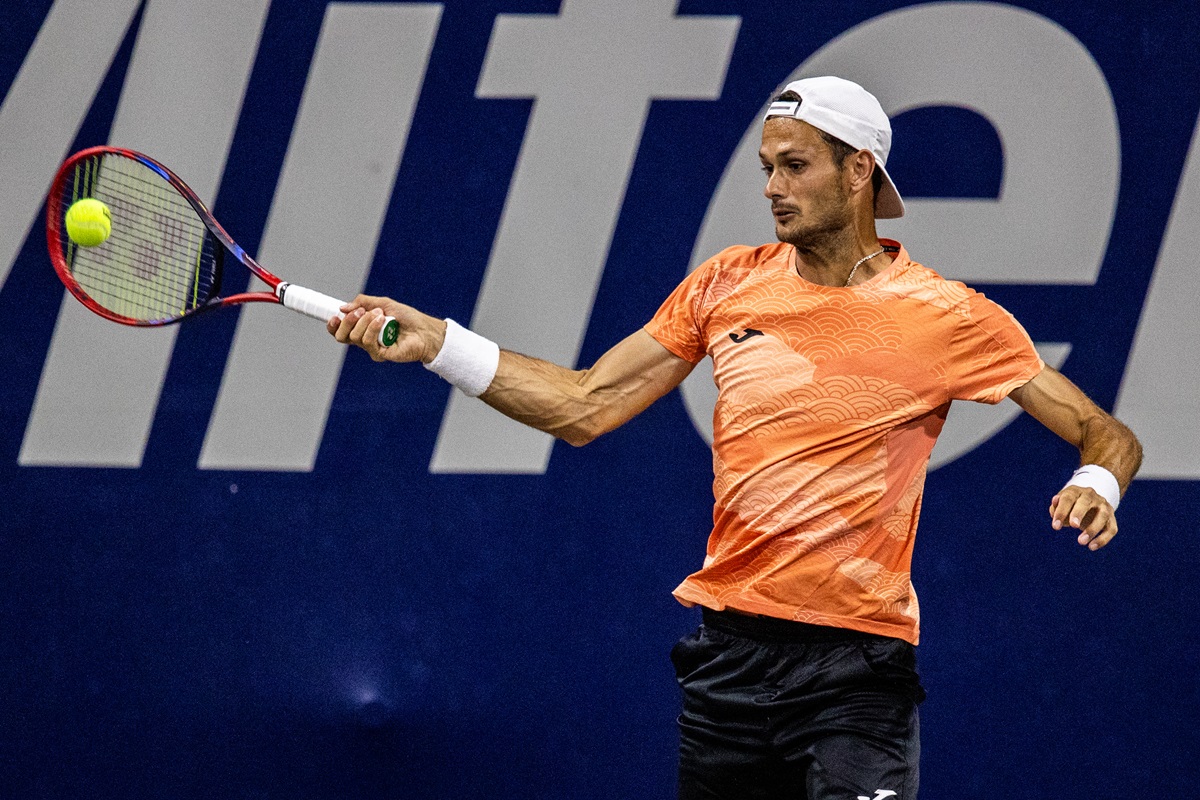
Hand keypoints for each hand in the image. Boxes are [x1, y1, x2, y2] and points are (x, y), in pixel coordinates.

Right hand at [326, 294, 444, 363]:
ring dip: (365, 321)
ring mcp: (372, 348)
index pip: (341, 330)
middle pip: (341, 336)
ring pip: (355, 337)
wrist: (424, 329)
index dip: (333, 324)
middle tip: (361, 311)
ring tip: (381, 315)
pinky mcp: (380, 354)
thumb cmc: (407, 318)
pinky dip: (372, 328)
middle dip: (348, 321)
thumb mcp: (383, 303)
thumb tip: (342, 307)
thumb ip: (362, 303)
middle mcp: (364, 339)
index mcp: (363, 328)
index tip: (335, 315)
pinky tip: (383, 321)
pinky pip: (367, 342)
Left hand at [1049, 485, 1116, 550]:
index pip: (1068, 498)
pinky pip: (1111, 529)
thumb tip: (1054, 505)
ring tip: (1081, 542)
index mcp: (1076, 491)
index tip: (1055, 527)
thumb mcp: (1061, 504)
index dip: (1061, 511)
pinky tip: (1092, 547)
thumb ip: (1056, 506)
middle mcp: (1092, 496)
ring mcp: (1104, 507)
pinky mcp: (1112, 519)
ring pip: (1103, 515)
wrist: (1090, 504)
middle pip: (1086, 502)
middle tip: (1073, 526)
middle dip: (1079, 513)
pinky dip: (1103, 539)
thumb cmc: (1070, 506)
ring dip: (1092, 529)